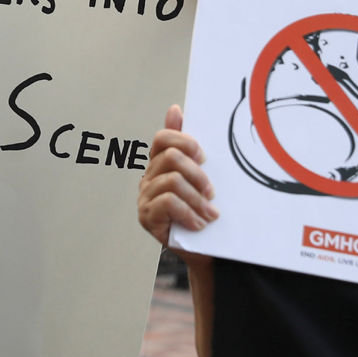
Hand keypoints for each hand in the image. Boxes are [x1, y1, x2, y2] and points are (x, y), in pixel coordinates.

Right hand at [138, 104, 217, 245]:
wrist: (202, 248)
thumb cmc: (201, 209)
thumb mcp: (201, 177)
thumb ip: (190, 147)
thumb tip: (175, 108)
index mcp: (161, 163)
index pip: (163, 138)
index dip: (185, 142)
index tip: (204, 157)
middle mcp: (149, 176)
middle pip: (171, 157)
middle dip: (197, 174)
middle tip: (211, 192)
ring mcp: (145, 196)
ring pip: (173, 181)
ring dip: (197, 199)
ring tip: (210, 214)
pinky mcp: (146, 216)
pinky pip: (168, 203)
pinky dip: (188, 213)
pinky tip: (198, 223)